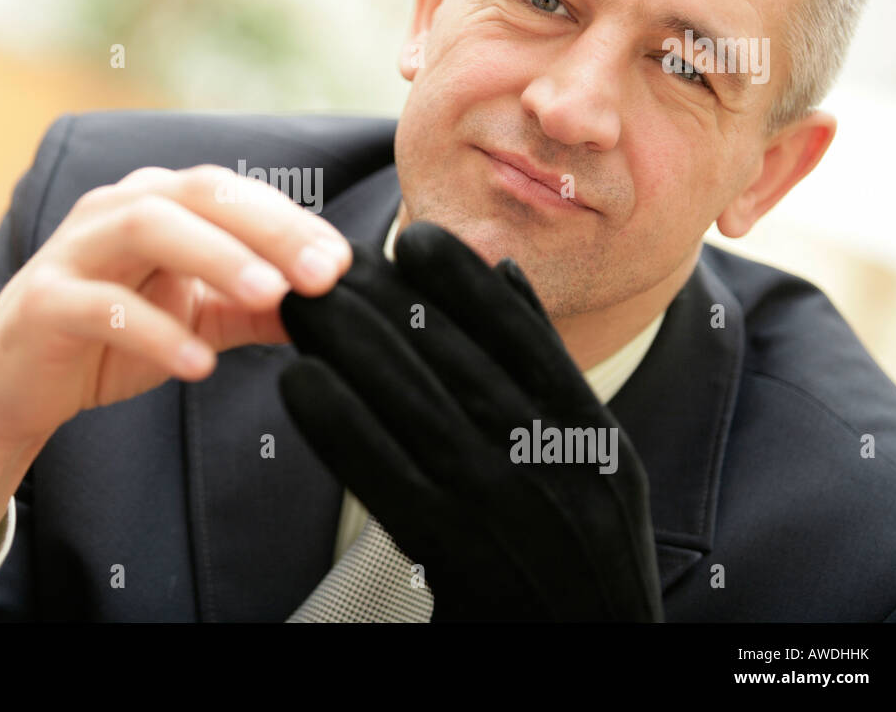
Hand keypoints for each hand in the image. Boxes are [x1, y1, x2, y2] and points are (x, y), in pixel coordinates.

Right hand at [0, 163, 352, 451]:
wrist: (13, 386)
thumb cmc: (108, 340)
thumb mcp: (194, 320)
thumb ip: (254, 310)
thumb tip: (329, 307)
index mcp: (154, 204)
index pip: (231, 193)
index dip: (289, 221)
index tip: (343, 263)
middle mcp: (113, 211)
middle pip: (197, 195)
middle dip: (267, 229)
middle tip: (324, 274)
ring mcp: (73, 251)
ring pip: (147, 229)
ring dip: (215, 258)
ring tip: (269, 295)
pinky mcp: (42, 302)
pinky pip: (102, 307)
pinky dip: (154, 332)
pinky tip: (198, 364)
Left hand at [277, 220, 661, 620]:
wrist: (588, 657)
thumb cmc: (581, 559)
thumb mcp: (596, 461)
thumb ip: (549, 369)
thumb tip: (506, 276)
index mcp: (591, 438)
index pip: (524, 339)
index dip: (465, 283)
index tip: (415, 238)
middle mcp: (554, 466)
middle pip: (457, 361)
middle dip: (384, 301)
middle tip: (327, 260)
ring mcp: (506, 512)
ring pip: (419, 407)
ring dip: (351, 348)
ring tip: (298, 304)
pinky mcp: (457, 561)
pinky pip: (389, 482)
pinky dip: (342, 428)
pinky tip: (300, 383)